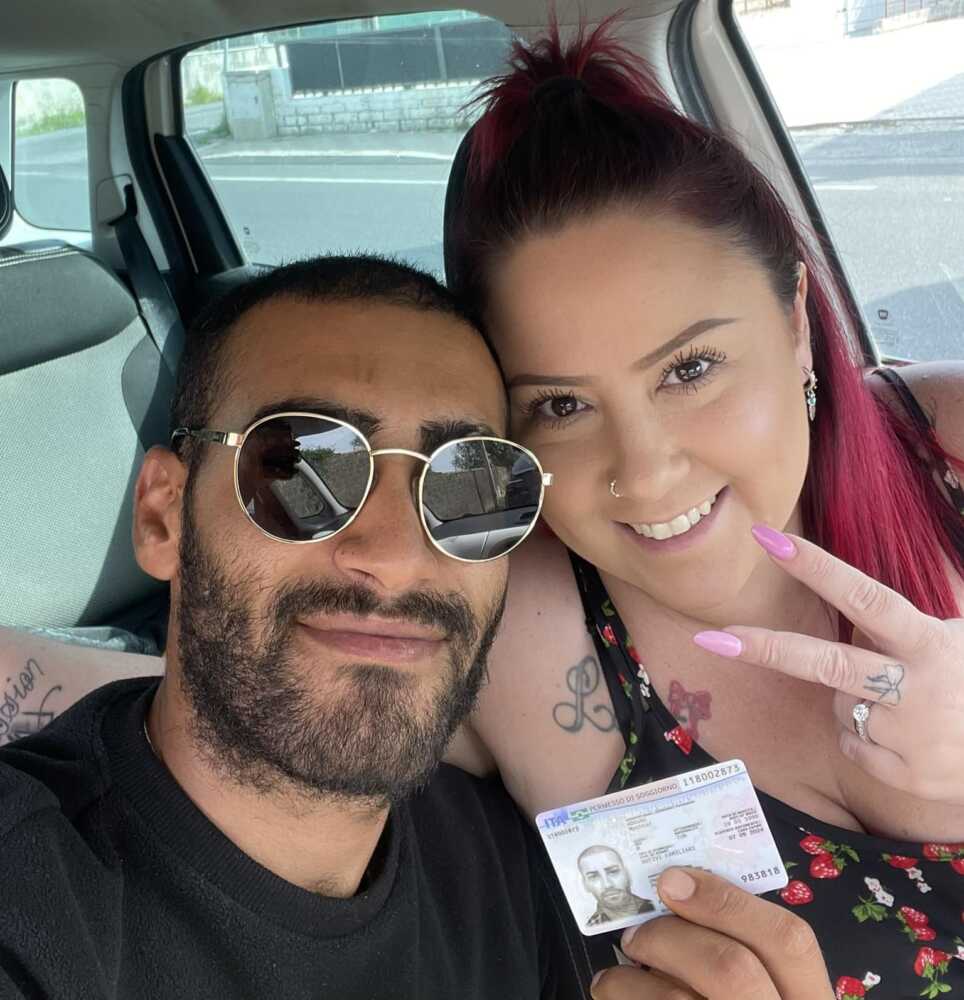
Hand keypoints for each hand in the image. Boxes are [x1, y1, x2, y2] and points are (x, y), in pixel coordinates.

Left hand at [590, 868, 831, 998]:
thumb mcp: (765, 995)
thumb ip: (741, 955)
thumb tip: (675, 892)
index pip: (789, 940)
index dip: (726, 901)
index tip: (672, 880)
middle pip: (729, 968)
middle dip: (668, 938)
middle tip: (635, 936)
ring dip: (628, 983)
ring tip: (612, 981)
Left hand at [694, 524, 963, 803]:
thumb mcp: (957, 639)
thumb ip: (907, 621)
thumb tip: (860, 598)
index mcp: (929, 643)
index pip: (864, 596)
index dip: (817, 568)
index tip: (770, 541)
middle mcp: (915, 687)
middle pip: (827, 663)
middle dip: (768, 648)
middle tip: (715, 640)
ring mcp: (907, 735)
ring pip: (837, 705)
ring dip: (853, 700)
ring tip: (906, 705)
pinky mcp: (903, 774)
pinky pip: (850, 742)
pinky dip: (863, 736)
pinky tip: (907, 737)